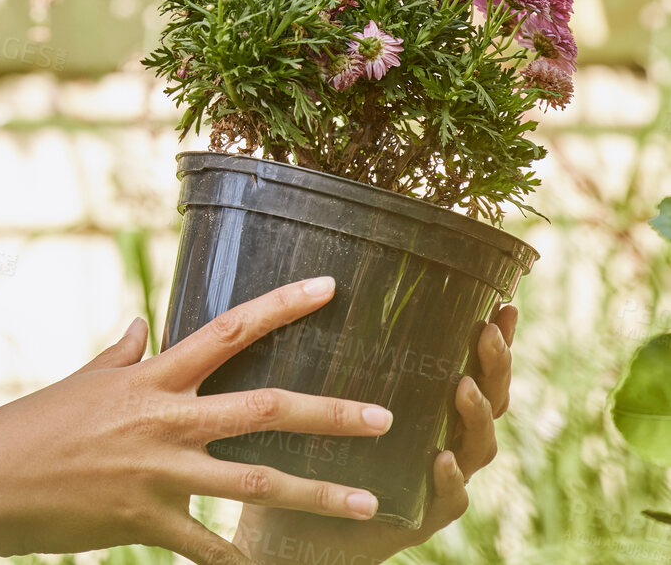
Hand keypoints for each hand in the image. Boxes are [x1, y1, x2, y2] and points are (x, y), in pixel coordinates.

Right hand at [0, 276, 393, 564]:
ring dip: (319, 496)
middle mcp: (163, 419)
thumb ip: (117, 354)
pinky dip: (243, 563)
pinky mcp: (145, 522)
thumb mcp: (76, 382)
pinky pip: (209, 549)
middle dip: (331, 413)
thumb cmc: (26, 427)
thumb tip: (140, 322)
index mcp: (149, 377)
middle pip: (265, 409)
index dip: (282, 307)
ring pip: (256, 483)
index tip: (330, 288)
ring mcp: (159, 474)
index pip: (228, 331)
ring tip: (370, 506)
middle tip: (387, 416)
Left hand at [233, 303, 517, 563]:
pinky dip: (449, 478)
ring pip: (478, 447)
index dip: (494, 339)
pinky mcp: (423, 517)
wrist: (296, 521)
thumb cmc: (311, 446)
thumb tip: (320, 278)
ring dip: (475, 415)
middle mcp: (446, 438)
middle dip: (494, 366)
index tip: (502, 302)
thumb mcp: (324, 391)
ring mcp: (441, 480)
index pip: (472, 366)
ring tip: (464, 388)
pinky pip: (448, 499)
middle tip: (487, 333)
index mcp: (430, 406)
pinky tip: (443, 458)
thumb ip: (336, 351)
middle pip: (489, 400)